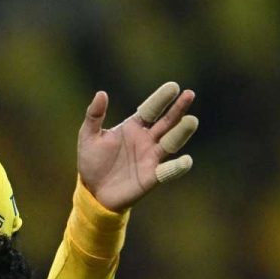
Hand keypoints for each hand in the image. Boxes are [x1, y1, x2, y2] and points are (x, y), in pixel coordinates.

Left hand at [77, 82, 197, 210]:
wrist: (93, 191)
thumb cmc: (92, 162)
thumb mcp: (88, 137)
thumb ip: (94, 116)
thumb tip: (101, 93)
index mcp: (133, 127)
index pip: (150, 110)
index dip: (161, 99)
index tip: (173, 87)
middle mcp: (147, 140)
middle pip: (166, 122)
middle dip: (178, 110)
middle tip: (189, 95)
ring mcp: (152, 157)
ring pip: (171, 142)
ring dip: (181, 133)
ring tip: (191, 121)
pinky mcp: (152, 177)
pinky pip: (168, 171)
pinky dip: (177, 167)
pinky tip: (185, 161)